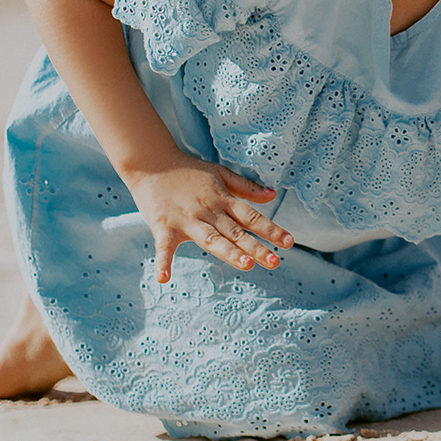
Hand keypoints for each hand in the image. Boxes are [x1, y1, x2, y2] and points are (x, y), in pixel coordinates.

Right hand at [121, 150, 293, 283]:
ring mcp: (186, 220)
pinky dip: (163, 262)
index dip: (271, 229)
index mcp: (223, 199)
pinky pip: (163, 247)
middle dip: (256, 247)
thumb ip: (246, 187)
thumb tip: (273, 195)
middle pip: (236, 232)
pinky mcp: (163, 226)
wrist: (151, 161)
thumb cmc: (188, 171)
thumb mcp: (220, 174)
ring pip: (211, 239)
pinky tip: (164, 279)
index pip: (251, 216)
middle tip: (275, 262)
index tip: (289, 242)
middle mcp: (208, 211)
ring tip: (246, 265)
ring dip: (228, 252)